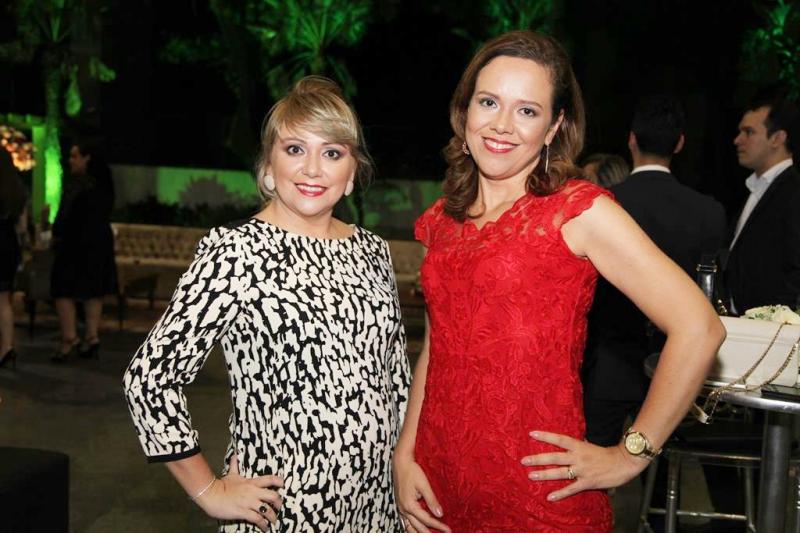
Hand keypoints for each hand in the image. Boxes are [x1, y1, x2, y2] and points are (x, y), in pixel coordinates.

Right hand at [195, 455, 283, 531]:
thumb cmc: (221, 485)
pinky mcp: (244, 512)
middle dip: (279, 503)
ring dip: (273, 516)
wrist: (211, 495)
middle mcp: (253, 492)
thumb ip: (235, 465)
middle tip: (279, 507)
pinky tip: (265, 528)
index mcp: (252, 482)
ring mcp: (249, 503)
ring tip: (274, 521)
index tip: (283, 485)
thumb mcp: (231, 474)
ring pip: (267, 510)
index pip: (270, 479)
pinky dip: (263, 524)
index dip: (279, 481)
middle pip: (273, 496)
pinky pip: (257, 519)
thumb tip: (234, 455)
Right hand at [393, 454, 450, 532]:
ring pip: (409, 527)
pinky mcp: (400, 504)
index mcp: (409, 505)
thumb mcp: (424, 484)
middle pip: (418, 527)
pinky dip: (410, 528)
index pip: (427, 520)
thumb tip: (440, 514)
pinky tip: (415, 530)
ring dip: (419, 532)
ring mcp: (400, 508)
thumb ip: (432, 500)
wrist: (400, 462)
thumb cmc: (412, 471)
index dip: (439, 526)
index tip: (448, 530)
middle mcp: (403, 509)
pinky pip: (404, 521)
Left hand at [521, 431, 649, 501]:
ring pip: (559, 473)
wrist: (624, 462)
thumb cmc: (607, 454)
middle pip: (554, 457)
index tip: (531, 434)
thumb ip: (578, 446)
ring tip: (531, 476)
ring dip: (544, 475)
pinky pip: (571, 489)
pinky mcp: (587, 482)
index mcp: (579, 446)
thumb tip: (566, 444)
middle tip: (524, 460)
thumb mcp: (590, 446)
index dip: (545, 436)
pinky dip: (560, 494)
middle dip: (538, 459)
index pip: (559, 439)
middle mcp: (578, 457)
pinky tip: (550, 497)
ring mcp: (582, 470)